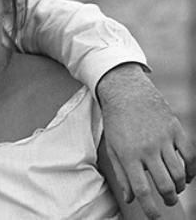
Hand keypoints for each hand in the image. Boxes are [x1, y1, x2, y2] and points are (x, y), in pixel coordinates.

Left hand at [97, 63, 194, 218]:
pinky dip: (191, 170)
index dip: (151, 208)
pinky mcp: (175, 130)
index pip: (142, 190)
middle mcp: (147, 149)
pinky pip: (190, 156)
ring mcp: (163, 139)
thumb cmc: (116, 123)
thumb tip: (131, 199)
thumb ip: (122, 174)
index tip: (155, 217)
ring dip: (180, 186)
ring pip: (179, 173)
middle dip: (169, 199)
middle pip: (164, 185)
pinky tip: (187, 175)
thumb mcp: (112, 148)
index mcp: (128, 155)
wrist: (127, 93)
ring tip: (175, 189)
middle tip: (169, 202)